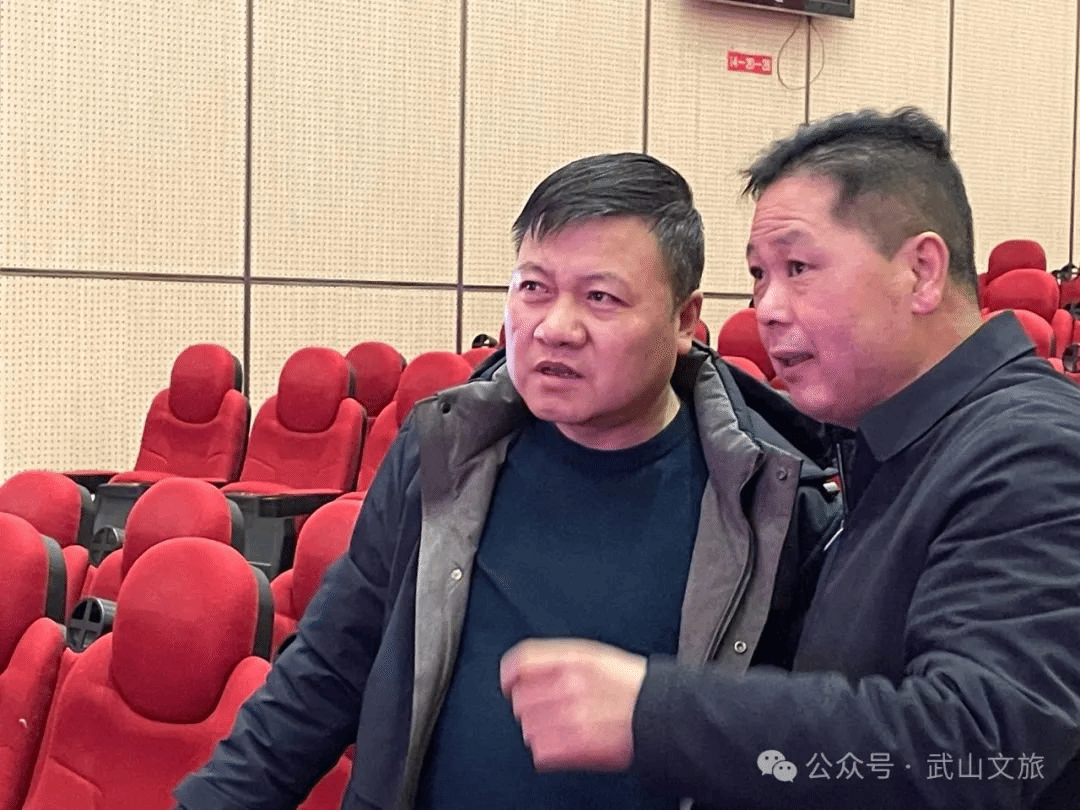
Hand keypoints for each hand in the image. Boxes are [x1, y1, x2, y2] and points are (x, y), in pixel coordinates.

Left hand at [499, 638, 646, 771]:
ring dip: (539, 731)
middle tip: (546, 711)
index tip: (508, 684)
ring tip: (560, 730)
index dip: (510, 674)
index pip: (523, 661)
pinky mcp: (579, 746)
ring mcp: (573, 715)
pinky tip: (563, 746)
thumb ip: (562, 660)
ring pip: (529, 728)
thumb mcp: (598, 657)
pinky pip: (542, 753)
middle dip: (529, 706)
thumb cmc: (633, 686)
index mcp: (575, 658)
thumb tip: (527, 671)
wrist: (665, 714)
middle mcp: (570, 684)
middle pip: (521, 698)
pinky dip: (547, 753)